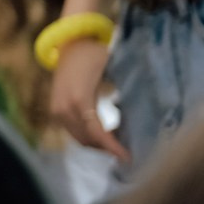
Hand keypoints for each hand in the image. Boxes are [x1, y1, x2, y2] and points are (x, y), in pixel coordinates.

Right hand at [47, 38, 128, 161]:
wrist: (69, 45)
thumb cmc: (94, 54)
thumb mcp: (112, 69)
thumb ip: (125, 88)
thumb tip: (147, 110)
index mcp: (80, 99)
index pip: (97, 133)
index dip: (112, 147)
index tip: (128, 157)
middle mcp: (64, 108)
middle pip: (88, 140)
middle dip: (108, 149)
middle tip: (129, 151)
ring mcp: (57, 111)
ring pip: (80, 139)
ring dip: (99, 144)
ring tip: (120, 143)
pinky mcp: (55, 111)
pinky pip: (74, 132)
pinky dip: (90, 136)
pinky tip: (108, 134)